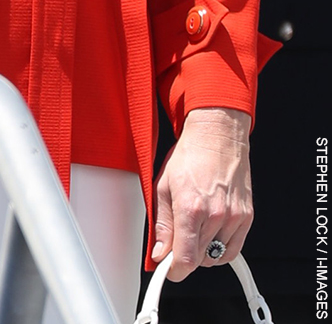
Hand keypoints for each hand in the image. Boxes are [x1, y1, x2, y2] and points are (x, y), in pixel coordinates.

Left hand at [152, 107, 252, 280]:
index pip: (185, 259)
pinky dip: (221, 249)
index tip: (169, 269)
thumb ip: (162, 224)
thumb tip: (160, 252)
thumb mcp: (164, 186)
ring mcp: (234, 217)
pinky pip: (233, 249)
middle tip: (178, 238)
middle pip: (199, 259)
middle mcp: (215, 215)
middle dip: (185, 254)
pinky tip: (211, 234)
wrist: (217, 135)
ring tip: (195, 228)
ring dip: (203, 251)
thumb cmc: (190, 155)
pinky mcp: (246, 217)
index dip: (174, 270)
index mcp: (191, 208)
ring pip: (216, 256)